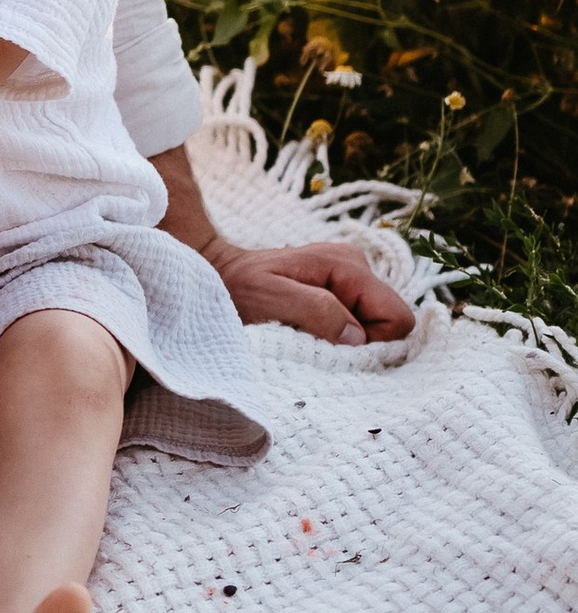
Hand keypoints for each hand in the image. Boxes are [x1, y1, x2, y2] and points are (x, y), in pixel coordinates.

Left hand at [150, 142, 414, 345]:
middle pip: (390, 323)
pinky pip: (356, 323)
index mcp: (347, 265)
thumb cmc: (236, 286)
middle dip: (361, 343)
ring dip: (345, 341)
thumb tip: (357, 337)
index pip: (397, 317)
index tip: (335, 347)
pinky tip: (307, 333)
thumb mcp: (270, 299)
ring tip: (306, 335)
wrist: (215, 272)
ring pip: (374, 327)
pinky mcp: (338, 291)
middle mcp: (356, 267)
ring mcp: (348, 279)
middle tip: (316, 342)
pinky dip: (336, 336)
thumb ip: (316, 311)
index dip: (375, 342)